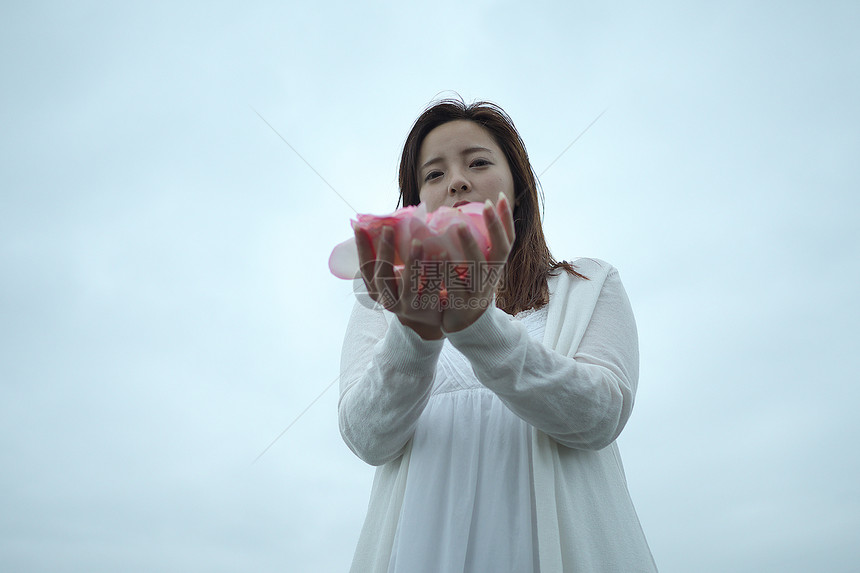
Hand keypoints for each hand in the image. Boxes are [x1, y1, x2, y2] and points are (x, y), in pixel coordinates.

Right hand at [355, 225, 444, 339]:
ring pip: (407, 285)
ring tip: (417, 242)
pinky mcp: (425, 311)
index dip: (361, 248)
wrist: (428, 321)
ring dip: (412, 262)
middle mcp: (387, 300)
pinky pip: (431, 289)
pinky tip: (441, 254)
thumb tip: (384, 226)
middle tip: (389, 229)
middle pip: (382, 275)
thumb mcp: (395, 279)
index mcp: (376, 290)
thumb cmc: (410, 291)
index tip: (359, 227)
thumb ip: (389, 261)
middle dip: (385, 250)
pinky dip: (435, 272)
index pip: (365, 268)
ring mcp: (406, 307)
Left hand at [441, 194, 515, 332]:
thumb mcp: (477, 267)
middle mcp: (492, 277)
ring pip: (478, 267)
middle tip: (486, 204)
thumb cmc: (468, 288)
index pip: (508, 240)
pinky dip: (448, 270)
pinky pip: (455, 285)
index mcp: (496, 266)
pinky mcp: (462, 303)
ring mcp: (479, 291)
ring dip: (470, 245)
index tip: (500, 197)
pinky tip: (439, 255)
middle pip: (500, 250)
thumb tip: (462, 215)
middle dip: (495, 226)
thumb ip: (475, 246)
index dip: (506, 220)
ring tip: (459, 226)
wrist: (466, 325)